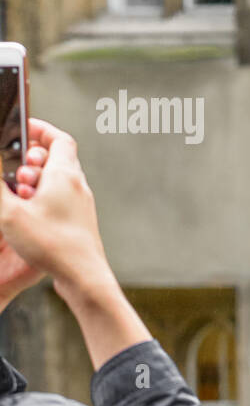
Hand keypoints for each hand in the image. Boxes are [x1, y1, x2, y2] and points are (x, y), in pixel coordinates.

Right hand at [0, 119, 113, 296]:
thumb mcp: (10, 212)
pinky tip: (30, 212)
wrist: (83, 275)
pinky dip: (45, 196)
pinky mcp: (81, 220)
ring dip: (38, 180)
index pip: (59, 139)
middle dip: (33, 158)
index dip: (40, 130)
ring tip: (21, 194)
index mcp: (64, 174)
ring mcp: (82, 203)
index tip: (24, 129)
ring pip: (59, 179)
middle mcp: (78, 185)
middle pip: (58, 158)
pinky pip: (63, 197)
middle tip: (17, 171)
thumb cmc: (51, 243)